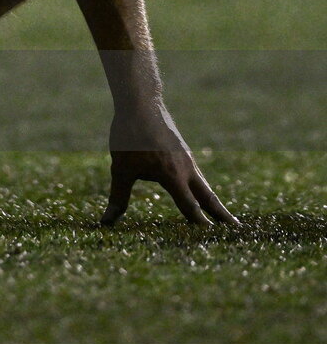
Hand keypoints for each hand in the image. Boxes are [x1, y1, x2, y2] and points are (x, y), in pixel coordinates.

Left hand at [101, 103, 238, 226]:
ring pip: (203, 185)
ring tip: (224, 218)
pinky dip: (203, 189)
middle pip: (208, 197)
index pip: (190, 207)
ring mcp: (186, 159)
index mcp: (172, 175)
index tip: (214, 241)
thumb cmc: (129, 135)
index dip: (200, 225)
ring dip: (213, 202)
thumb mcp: (121, 168)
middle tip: (238, 231)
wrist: (141, 101)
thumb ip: (118, 197)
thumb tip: (106, 222)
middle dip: (221, 215)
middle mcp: (186, 168)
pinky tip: (201, 193)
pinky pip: (196, 175)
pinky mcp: (182, 151)